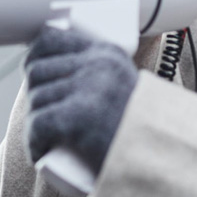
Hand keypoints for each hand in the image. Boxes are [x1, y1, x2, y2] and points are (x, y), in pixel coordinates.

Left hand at [24, 26, 137, 173]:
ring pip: (37, 99)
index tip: (35, 75)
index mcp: (106, 53)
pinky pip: (39, 123)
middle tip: (44, 117)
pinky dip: (34, 142)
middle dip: (34, 95)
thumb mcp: (124, 87)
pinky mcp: (80, 116)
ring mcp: (89, 89)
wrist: (162, 157)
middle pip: (38, 71)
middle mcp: (98, 65)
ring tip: (47, 139)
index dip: (34, 57)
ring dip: (35, 123)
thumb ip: (103, 75)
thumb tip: (61, 69)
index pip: (50, 39)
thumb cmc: (141, 130)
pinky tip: (40, 151)